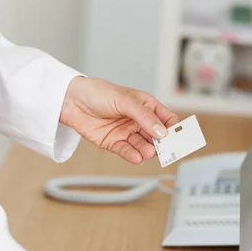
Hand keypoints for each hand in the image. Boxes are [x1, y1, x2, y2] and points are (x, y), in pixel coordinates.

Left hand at [60, 77, 178, 163]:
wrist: (72, 100)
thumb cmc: (99, 93)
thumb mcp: (125, 101)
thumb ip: (144, 117)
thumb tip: (163, 132)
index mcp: (145, 106)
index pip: (166, 119)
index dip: (174, 128)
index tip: (179, 137)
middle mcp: (138, 120)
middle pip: (157, 136)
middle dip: (163, 144)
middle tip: (168, 151)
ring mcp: (126, 132)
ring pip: (142, 145)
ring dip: (147, 150)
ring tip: (149, 152)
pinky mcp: (113, 142)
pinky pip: (126, 151)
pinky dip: (132, 155)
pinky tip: (137, 157)